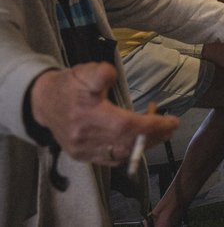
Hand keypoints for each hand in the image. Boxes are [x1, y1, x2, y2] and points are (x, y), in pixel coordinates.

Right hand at [30, 62, 177, 164]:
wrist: (44, 102)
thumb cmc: (70, 85)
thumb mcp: (84, 72)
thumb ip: (100, 73)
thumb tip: (111, 73)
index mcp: (87, 115)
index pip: (125, 126)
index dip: (151, 126)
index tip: (171, 121)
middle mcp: (84, 137)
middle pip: (126, 144)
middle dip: (154, 136)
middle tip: (171, 126)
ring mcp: (82, 150)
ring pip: (121, 155)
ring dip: (145, 144)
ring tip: (161, 131)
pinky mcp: (82, 156)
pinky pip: (112, 160)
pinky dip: (130, 151)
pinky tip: (141, 140)